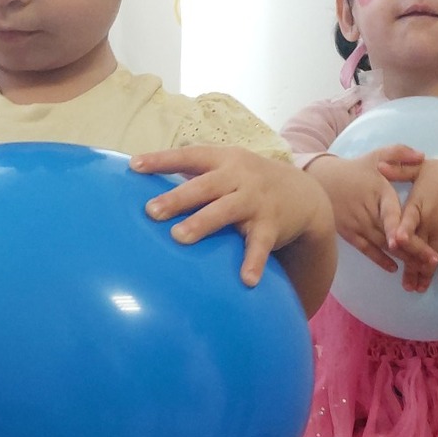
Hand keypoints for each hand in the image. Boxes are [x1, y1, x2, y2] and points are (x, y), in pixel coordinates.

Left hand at [131, 145, 332, 287]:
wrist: (303, 193)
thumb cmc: (248, 182)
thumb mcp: (226, 168)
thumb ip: (194, 176)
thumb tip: (147, 187)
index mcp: (222, 161)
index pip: (188, 156)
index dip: (162, 160)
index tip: (134, 166)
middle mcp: (238, 177)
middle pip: (204, 186)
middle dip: (177, 197)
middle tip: (151, 211)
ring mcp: (255, 200)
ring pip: (227, 210)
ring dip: (203, 222)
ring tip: (180, 237)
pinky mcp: (271, 225)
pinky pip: (260, 245)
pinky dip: (254, 262)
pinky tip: (246, 280)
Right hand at [309, 147, 431, 274]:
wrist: (321, 180)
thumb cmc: (356, 169)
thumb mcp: (377, 155)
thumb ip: (400, 153)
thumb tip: (422, 156)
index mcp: (379, 192)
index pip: (389, 213)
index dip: (396, 227)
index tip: (404, 240)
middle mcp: (368, 211)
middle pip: (392, 234)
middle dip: (414, 248)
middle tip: (434, 261)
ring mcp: (357, 224)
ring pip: (383, 245)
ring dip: (402, 258)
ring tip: (422, 269)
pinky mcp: (349, 234)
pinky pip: (367, 250)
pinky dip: (380, 260)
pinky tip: (395, 268)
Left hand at [390, 145, 437, 289]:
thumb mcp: (421, 167)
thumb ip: (399, 169)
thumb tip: (378, 166)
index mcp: (418, 204)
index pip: (406, 222)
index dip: (400, 233)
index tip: (393, 246)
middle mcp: (432, 220)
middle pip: (417, 247)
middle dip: (411, 268)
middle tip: (405, 286)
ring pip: (434, 256)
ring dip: (426, 274)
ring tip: (418, 289)